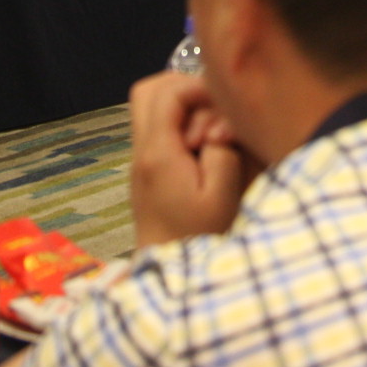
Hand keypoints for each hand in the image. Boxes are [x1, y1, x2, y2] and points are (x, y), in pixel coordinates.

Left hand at [126, 71, 246, 247]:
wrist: (168, 280)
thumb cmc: (199, 240)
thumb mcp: (222, 197)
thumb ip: (223, 151)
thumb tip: (218, 125)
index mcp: (158, 153)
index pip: (169, 93)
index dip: (199, 87)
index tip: (225, 106)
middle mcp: (142, 152)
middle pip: (148, 92)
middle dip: (184, 87)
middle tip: (215, 109)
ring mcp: (141, 163)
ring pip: (151, 109)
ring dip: (182, 108)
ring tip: (212, 132)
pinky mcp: (148, 174)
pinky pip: (158, 131)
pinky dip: (180, 127)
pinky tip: (205, 149)